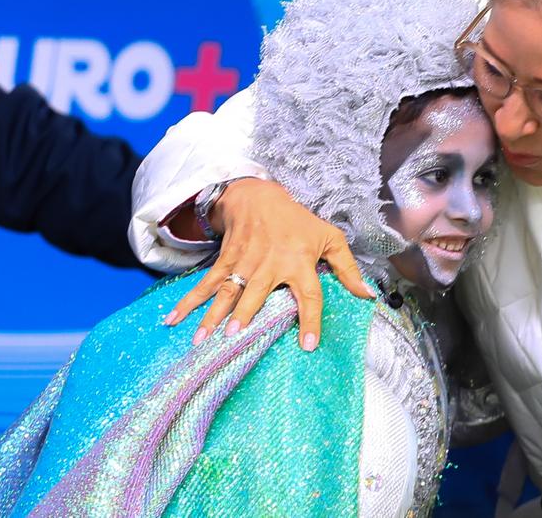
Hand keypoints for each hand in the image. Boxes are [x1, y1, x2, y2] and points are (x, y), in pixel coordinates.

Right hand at [163, 178, 374, 348]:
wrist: (258, 197)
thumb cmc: (299, 223)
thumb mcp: (330, 238)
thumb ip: (348, 269)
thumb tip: (368, 296)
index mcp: (299, 262)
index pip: (308, 295)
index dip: (309, 319)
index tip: (308, 345)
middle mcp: (270, 265)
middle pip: (257, 294)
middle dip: (244, 315)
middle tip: (234, 338)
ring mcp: (244, 263)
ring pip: (228, 293)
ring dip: (213, 316)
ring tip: (202, 341)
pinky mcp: (225, 261)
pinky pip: (206, 284)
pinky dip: (189, 301)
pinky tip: (173, 319)